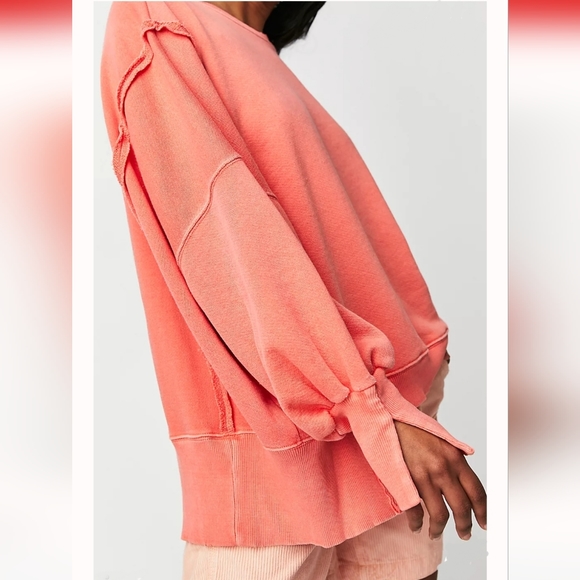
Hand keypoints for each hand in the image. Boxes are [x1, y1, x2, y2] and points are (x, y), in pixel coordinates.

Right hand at [393, 420, 486, 540]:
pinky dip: (416, 523)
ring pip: (440, 515)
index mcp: (455, 458)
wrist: (388, 418)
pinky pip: (414, 511)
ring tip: (436, 533)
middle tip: (465, 533)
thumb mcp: (442, 437)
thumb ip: (455, 455)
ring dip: (440, 529)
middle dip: (465, 526)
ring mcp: (424, 477)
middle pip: (462, 508)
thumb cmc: (412, 426)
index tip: (484, 521)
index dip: (483, 512)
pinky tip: (416, 526)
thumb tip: (466, 467)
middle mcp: (443, 469)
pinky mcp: (405, 482)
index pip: (477, 492)